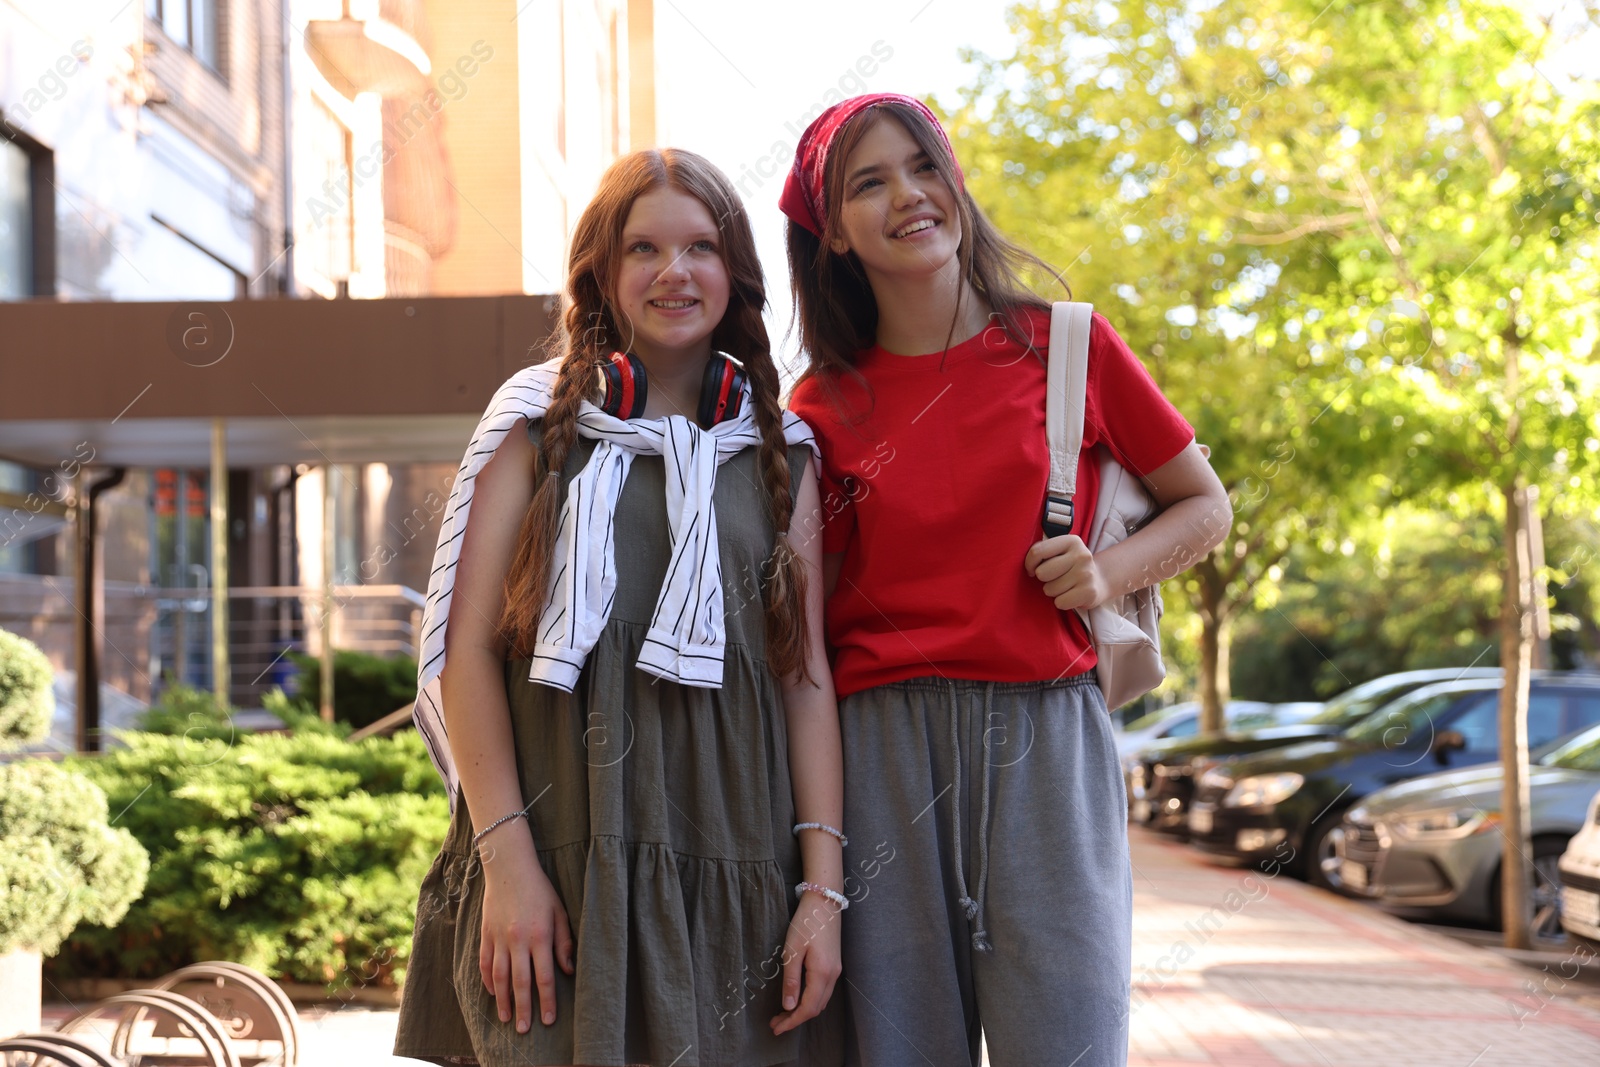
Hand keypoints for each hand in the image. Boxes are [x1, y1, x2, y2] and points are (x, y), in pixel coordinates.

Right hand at [478, 840, 574, 1033]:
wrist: (510, 868)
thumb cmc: (540, 890)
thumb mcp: (559, 911)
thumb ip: (564, 941)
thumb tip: (568, 970)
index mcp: (539, 935)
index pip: (544, 976)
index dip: (547, 1001)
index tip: (548, 1019)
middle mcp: (517, 940)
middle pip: (520, 983)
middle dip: (523, 1009)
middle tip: (524, 1029)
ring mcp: (499, 938)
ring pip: (499, 977)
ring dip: (502, 1000)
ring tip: (505, 1018)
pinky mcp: (485, 934)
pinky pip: (485, 963)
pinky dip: (487, 980)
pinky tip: (493, 993)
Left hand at [769, 891, 841, 1035]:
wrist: (825, 901)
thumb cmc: (806, 922)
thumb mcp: (793, 950)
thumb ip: (791, 980)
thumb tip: (788, 1007)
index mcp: (822, 973)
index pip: (808, 1009)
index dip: (792, 1022)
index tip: (776, 1028)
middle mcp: (832, 976)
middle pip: (816, 1009)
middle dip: (795, 1019)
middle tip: (775, 1023)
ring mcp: (836, 970)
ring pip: (821, 1001)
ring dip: (803, 1010)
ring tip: (783, 1013)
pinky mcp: (834, 965)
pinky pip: (823, 991)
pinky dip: (810, 1000)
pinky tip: (797, 998)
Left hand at [1025, 534, 1108, 610]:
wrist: (1099, 580)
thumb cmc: (1071, 566)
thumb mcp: (1061, 551)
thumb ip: (1044, 551)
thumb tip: (1027, 566)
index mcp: (1071, 541)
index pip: (1037, 551)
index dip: (1029, 563)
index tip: (1032, 569)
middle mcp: (1081, 555)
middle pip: (1042, 572)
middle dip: (1044, 579)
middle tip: (1055, 578)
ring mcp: (1086, 574)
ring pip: (1049, 589)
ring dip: (1053, 591)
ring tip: (1065, 586)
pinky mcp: (1089, 592)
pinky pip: (1059, 602)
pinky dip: (1061, 602)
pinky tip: (1071, 595)